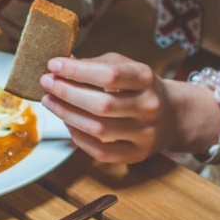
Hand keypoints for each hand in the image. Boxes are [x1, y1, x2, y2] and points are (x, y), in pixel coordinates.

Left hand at [40, 53, 219, 162]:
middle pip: (102, 104)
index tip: (53, 65)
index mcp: (146, 78)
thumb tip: (60, 66)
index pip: (109, 75)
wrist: (173, 116)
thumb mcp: (127, 67)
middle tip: (46, 83)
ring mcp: (145, 134)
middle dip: (67, 93)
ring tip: (50, 101)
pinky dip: (78, 137)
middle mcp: (149, 107)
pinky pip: (100, 151)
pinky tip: (66, 122)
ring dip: (67, 114)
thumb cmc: (140, 87)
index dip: (77, 70)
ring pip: (98, 129)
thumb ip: (96, 64)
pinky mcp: (137, 154)